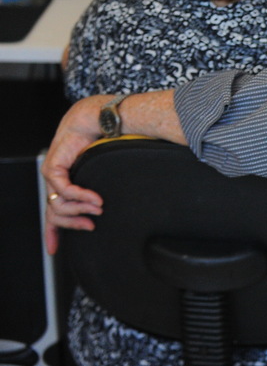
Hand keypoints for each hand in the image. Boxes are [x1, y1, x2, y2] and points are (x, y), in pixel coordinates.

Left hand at [41, 95, 109, 254]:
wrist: (99, 118)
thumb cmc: (105, 141)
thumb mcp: (102, 173)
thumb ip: (100, 189)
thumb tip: (112, 206)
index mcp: (65, 183)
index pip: (55, 212)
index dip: (53, 232)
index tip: (55, 249)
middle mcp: (56, 181)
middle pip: (54, 214)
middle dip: (72, 224)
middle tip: (90, 226)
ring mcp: (52, 175)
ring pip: (58, 206)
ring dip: (81, 210)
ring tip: (99, 209)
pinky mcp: (53, 168)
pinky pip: (66, 191)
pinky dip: (81, 197)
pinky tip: (95, 199)